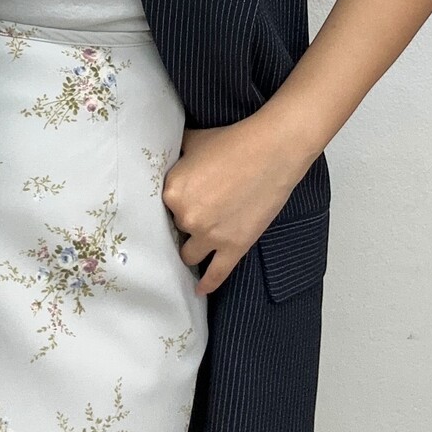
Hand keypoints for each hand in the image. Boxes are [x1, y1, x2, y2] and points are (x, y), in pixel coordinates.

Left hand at [162, 104, 318, 295]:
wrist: (271, 151)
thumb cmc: (232, 142)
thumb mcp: (191, 142)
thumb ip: (174, 156)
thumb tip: (164, 156)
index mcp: (171, 191)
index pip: (159, 208)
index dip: (171, 205)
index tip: (177, 205)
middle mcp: (186, 216)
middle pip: (176, 229)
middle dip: (184, 223)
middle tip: (196, 215)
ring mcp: (210, 235)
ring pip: (189, 254)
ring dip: (192, 249)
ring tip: (195, 247)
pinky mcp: (234, 247)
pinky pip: (215, 274)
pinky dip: (207, 284)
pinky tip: (199, 290)